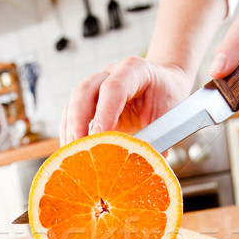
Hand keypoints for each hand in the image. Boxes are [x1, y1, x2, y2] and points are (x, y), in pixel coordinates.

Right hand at [59, 58, 192, 145]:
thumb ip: (157, 139)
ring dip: (70, 130)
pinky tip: (72, 155)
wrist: (164, 84)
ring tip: (72, 158)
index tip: (98, 139)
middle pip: (84, 91)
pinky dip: (69, 134)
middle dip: (78, 122)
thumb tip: (143, 168)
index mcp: (135, 70)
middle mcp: (111, 73)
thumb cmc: (167, 98)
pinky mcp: (88, 101)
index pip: (114, 88)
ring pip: (73, 103)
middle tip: (79, 150)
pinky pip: (71, 114)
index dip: (104, 114)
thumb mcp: (170, 116)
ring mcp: (96, 85)